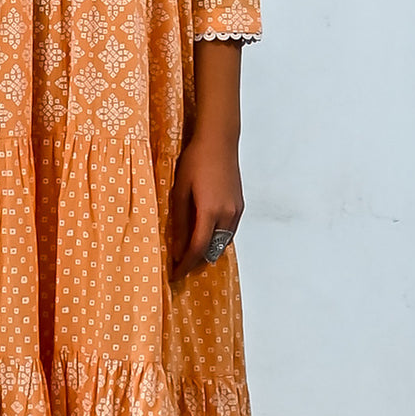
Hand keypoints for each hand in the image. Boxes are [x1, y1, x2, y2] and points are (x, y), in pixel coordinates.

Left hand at [168, 131, 243, 283]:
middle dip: (196, 261)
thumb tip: (177, 247)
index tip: (175, 274)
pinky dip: (216, 239)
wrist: (219, 141)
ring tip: (190, 253)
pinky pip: (228, 232)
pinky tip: (204, 235)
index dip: (185, 264)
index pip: (198, 249)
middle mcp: (228, 216)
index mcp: (210, 212)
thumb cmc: (195, 161)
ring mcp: (236, 211)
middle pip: (212, 250)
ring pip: (222, 243)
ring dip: (207, 251)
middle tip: (180, 266)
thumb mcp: (180, 191)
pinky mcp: (239, 205)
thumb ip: (179, 221)